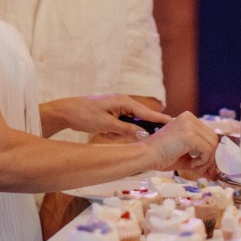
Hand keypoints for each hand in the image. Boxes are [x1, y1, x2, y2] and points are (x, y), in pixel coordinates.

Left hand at [45, 94, 170, 140]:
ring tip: (105, 133)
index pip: (147, 112)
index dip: (161, 120)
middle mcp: (123, 103)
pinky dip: (113, 132)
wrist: (65, 112)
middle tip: (133, 138)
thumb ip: (126, 130)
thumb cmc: (84, 115)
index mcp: (124, 101)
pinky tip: (102, 132)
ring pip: (129, 126)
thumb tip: (144, 135)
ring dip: (120, 133)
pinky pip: (120, 127)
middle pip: (139, 120)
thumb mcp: (106, 124)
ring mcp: (117, 109)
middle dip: (135, 131)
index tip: (175, 124)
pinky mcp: (111, 115)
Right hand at [146, 111, 217, 176]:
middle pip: (213, 138)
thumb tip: (215, 166)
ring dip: (206, 160)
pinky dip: (203, 161)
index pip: (209, 134)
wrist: (146, 155)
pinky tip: (192, 164)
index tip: (205, 164)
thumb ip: (200, 155)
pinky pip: (207, 150)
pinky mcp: (190, 135)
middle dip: (210, 156)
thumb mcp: (185, 153)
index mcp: (188, 118)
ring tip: (194, 167)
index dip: (209, 151)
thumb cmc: (161, 155)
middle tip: (201, 168)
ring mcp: (189, 125)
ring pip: (212, 145)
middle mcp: (189, 118)